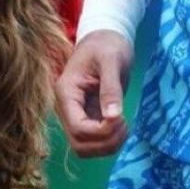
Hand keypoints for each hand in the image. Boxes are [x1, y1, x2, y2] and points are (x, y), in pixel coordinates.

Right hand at [54, 29, 132, 156]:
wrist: (103, 40)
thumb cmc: (106, 46)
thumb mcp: (111, 61)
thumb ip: (111, 89)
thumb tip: (113, 117)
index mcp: (66, 92)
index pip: (77, 128)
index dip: (102, 131)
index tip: (121, 117)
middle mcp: (65, 107)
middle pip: (78, 144)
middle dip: (105, 142)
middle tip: (124, 123)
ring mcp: (74, 114)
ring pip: (84, 148)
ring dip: (107, 146)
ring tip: (123, 125)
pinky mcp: (85, 117)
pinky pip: (92, 142)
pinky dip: (109, 141)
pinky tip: (120, 124)